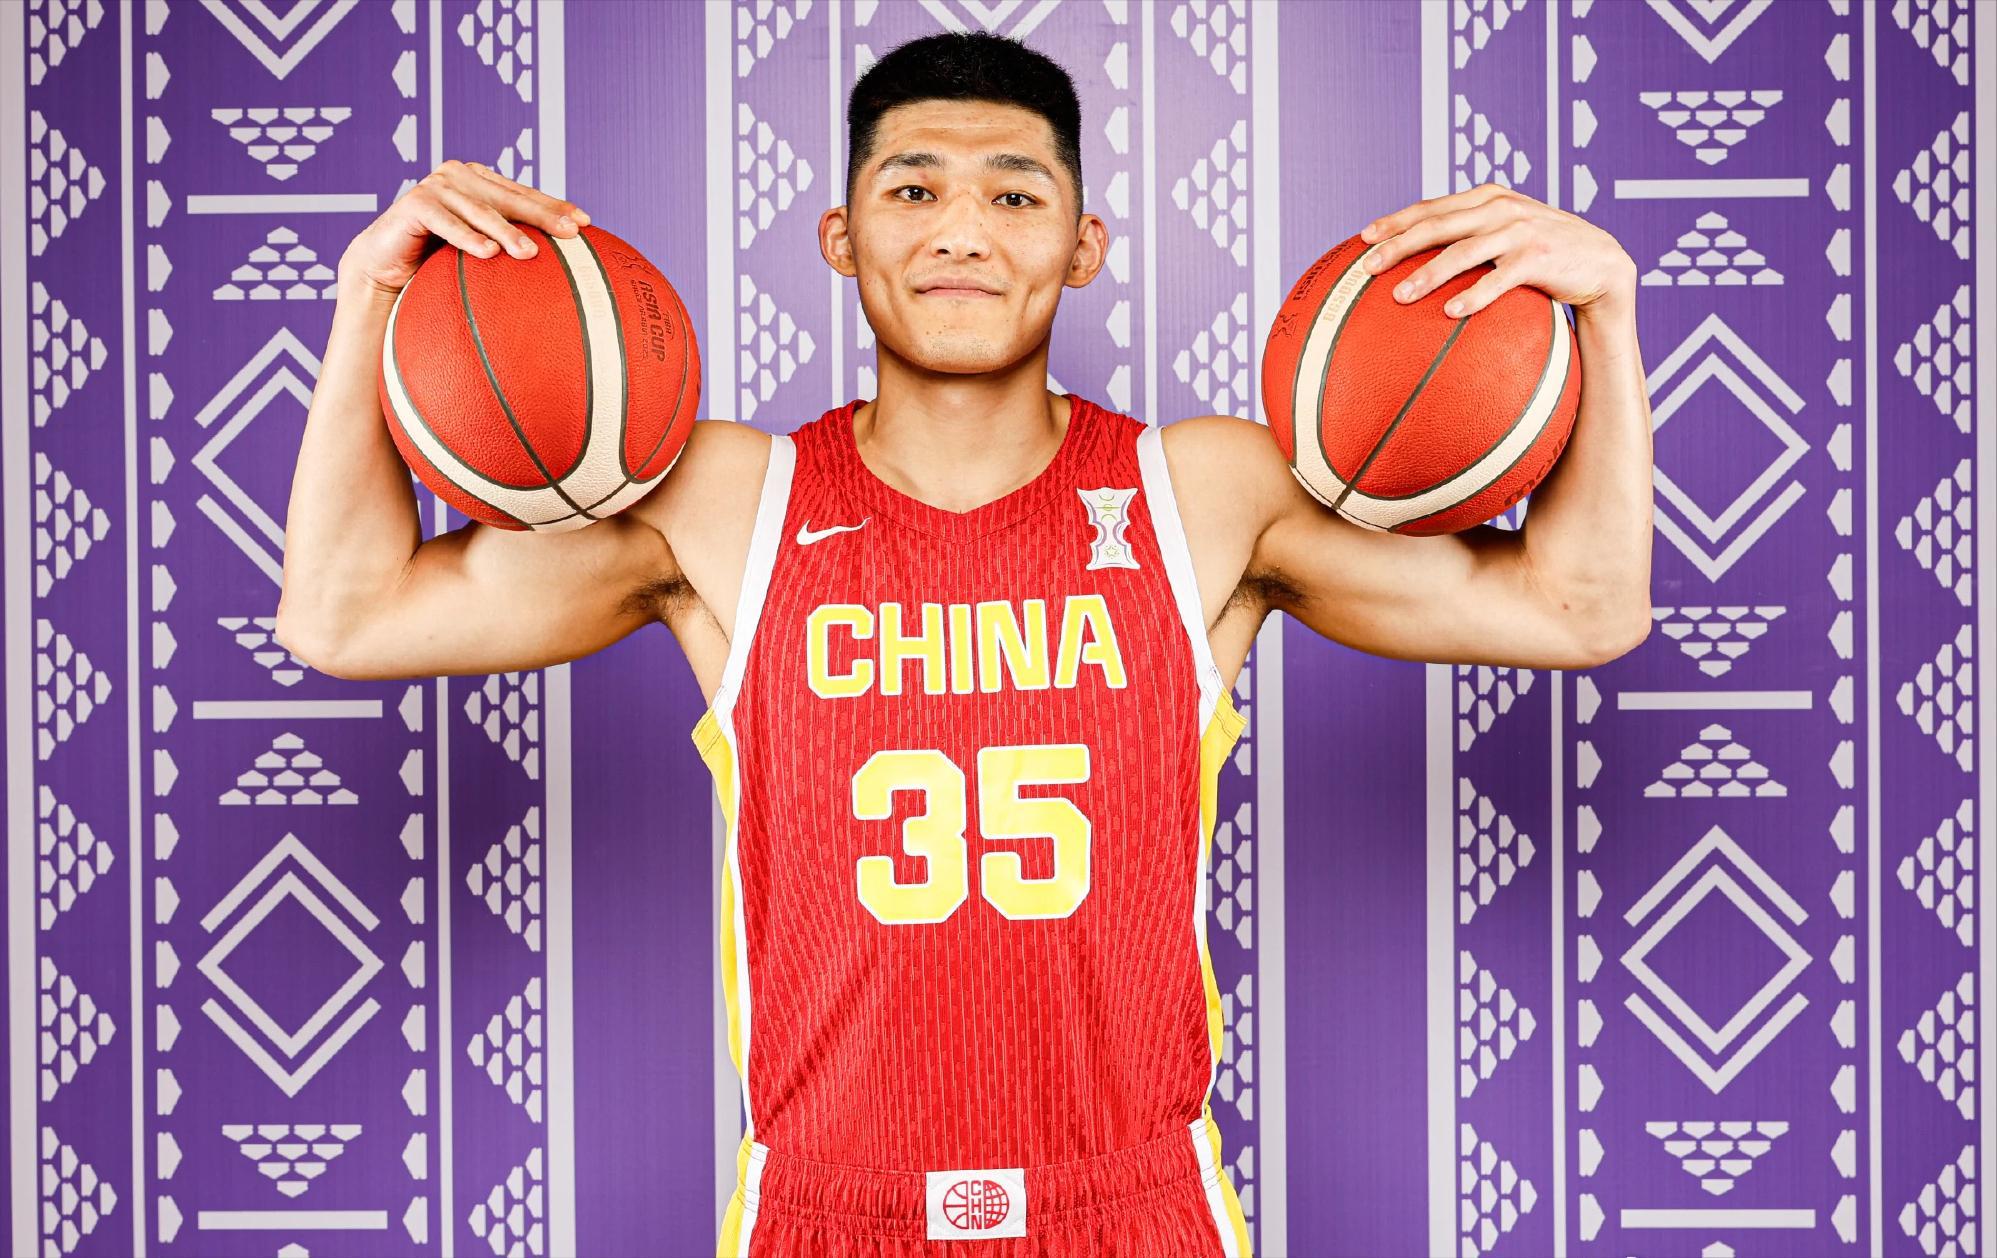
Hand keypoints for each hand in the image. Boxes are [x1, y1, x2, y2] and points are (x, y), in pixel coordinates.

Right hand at [338, 159, 590, 297]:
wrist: (385, 267)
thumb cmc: (436, 263)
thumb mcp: (479, 253)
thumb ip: (510, 250)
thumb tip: (565, 274)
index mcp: (482, 184)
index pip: (525, 195)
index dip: (555, 207)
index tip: (586, 224)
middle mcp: (461, 178)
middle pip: (510, 197)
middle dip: (543, 215)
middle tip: (571, 233)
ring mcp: (437, 186)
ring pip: (481, 209)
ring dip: (507, 231)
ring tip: (530, 253)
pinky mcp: (414, 202)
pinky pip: (445, 221)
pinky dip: (467, 237)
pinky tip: (488, 253)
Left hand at [1356, 183, 1634, 319]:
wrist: (1600, 263)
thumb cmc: (1540, 255)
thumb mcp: (1503, 236)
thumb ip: (1468, 237)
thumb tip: (1414, 264)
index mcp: (1486, 198)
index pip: (1431, 207)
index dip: (1395, 221)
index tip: (1362, 239)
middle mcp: (1500, 207)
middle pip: (1438, 225)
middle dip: (1398, 245)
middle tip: (1367, 268)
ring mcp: (1520, 230)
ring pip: (1464, 251)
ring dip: (1429, 273)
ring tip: (1399, 296)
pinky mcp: (1539, 256)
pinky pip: (1500, 278)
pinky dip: (1475, 294)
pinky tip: (1451, 312)